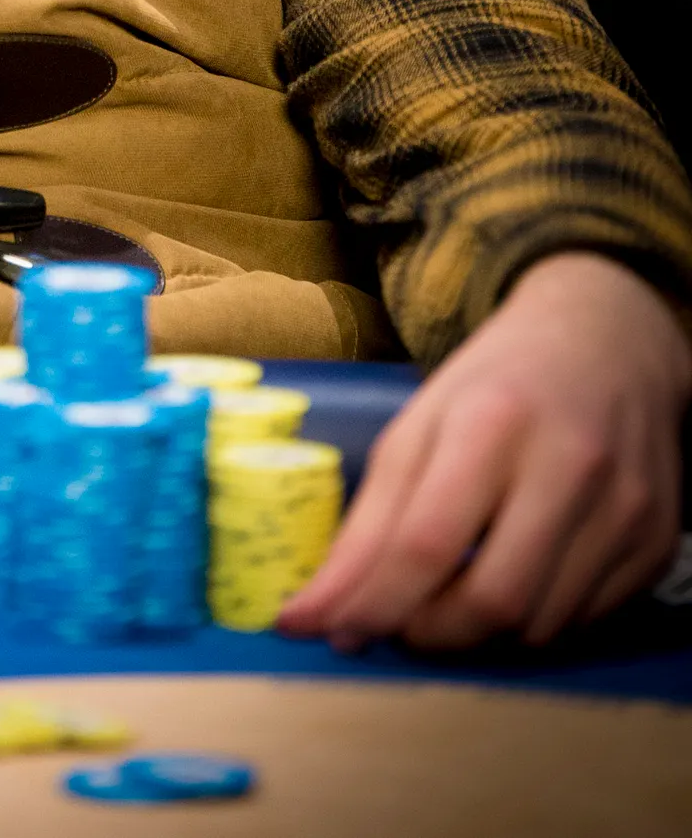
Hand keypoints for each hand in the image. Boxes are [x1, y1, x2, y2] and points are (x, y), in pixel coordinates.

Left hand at [279, 252, 689, 651]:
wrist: (606, 340)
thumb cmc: (496, 384)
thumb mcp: (418, 424)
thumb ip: (369, 520)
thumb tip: (317, 613)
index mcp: (491, 422)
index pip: (426, 543)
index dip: (372, 604)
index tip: (323, 630)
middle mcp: (568, 465)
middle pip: (491, 602)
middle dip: (428, 632)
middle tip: (399, 620)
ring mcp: (623, 507)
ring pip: (539, 626)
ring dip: (481, 630)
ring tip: (455, 591)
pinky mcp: (655, 542)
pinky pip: (584, 622)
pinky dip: (535, 619)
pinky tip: (516, 575)